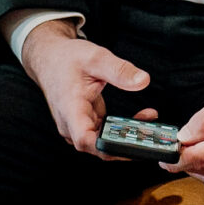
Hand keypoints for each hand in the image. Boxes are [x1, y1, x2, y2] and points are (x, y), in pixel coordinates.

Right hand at [19, 21, 155, 160]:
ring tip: (151, 123)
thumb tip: (143, 81)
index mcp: (70, 109)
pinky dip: (123, 128)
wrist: (50, 59)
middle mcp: (71, 124)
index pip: (84, 139)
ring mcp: (78, 126)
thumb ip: (119, 70)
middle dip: (127, 143)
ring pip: (104, 142)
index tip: (131, 143)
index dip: (106, 146)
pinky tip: (141, 117)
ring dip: (128, 136)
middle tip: (153, 133)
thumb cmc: (66, 59)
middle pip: (99, 146)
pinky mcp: (85, 123)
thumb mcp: (95, 57)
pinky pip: (106, 133)